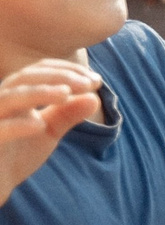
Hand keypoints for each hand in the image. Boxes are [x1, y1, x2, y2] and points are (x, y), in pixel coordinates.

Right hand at [0, 58, 102, 205]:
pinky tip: (39, 125)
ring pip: (8, 98)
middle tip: (90, 84)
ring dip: (38, 92)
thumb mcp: (48, 131)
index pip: (38, 71)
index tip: (96, 80)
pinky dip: (17, 125)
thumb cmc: (16, 154)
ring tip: (66, 94)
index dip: (67, 71)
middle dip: (58, 77)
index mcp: (15, 96)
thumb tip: (94, 98)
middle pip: (24, 78)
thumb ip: (67, 114)